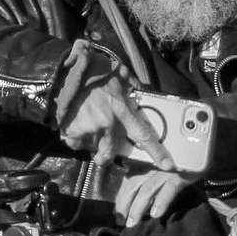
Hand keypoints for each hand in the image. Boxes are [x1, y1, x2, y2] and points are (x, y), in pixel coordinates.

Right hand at [58, 72, 177, 170]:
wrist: (69, 70)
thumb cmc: (95, 71)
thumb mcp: (120, 76)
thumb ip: (130, 88)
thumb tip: (137, 92)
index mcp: (123, 111)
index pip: (144, 136)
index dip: (156, 152)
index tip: (167, 165)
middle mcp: (108, 124)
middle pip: (110, 153)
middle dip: (105, 157)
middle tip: (101, 153)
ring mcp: (90, 129)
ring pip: (91, 147)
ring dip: (88, 140)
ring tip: (84, 124)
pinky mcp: (74, 130)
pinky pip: (74, 143)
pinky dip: (73, 137)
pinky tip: (73, 124)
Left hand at [114, 167, 190, 225]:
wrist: (199, 152)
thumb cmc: (179, 161)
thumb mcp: (160, 166)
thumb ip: (147, 176)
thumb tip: (134, 196)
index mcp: (145, 162)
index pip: (129, 180)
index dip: (121, 197)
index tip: (116, 212)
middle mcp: (152, 165)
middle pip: (133, 185)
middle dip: (124, 204)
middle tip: (120, 222)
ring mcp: (166, 169)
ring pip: (147, 190)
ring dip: (138, 208)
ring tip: (133, 223)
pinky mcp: (181, 174)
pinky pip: (169, 189)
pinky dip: (161, 202)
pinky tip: (155, 214)